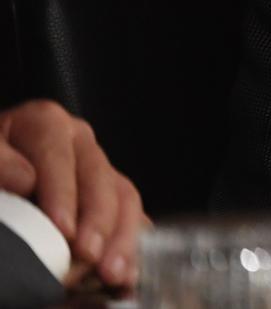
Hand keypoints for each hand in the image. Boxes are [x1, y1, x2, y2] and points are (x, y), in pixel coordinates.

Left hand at [0, 100, 146, 288]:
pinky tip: (126, 274)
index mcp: (44, 124)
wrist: (2, 178)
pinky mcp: (108, 196)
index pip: (59, 155)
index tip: (61, 228)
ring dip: (121, 238)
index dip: (62, 193)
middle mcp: (78, 142)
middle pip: (98, 178)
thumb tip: (25, 178)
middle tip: (87, 256)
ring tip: (113, 273)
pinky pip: (130, 217)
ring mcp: (97, 168)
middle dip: (97, 222)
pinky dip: (130, 246)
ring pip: (122, 197)